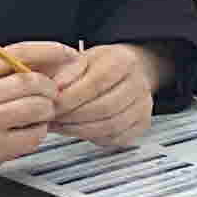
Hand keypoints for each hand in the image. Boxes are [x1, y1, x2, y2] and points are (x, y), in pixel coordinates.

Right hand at [0, 49, 57, 190]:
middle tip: (47, 97)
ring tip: (35, 116)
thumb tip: (40, 65)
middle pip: (36, 82)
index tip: (67, 53)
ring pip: (39, 107)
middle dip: (50, 89)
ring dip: (46, 112)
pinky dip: (38, 134)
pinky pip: (34, 135)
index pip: (20, 52)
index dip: (50, 50)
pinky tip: (26, 134)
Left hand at [44, 41, 163, 146]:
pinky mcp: (142, 124)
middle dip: (73, 116)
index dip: (71, 96)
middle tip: (54, 117)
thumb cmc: (100, 66)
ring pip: (110, 125)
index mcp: (124, 61)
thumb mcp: (81, 58)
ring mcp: (143, 105)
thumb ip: (67, 70)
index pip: (97, 82)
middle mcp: (139, 83)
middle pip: (105, 107)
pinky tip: (78, 130)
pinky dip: (93, 137)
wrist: (126, 74)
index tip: (53, 103)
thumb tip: (56, 87)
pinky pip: (116, 138)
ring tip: (61, 125)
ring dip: (80, 129)